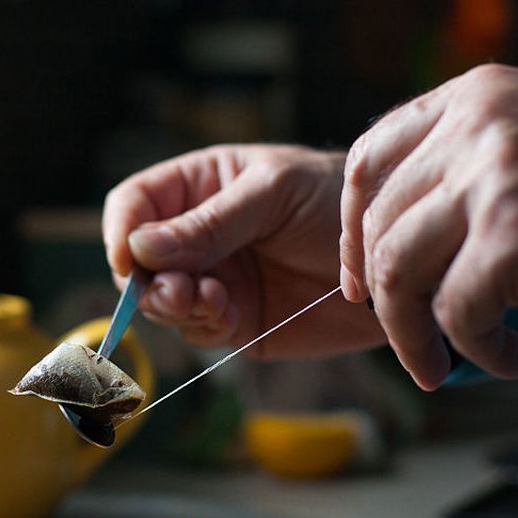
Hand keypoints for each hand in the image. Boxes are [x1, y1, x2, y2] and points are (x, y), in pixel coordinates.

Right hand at [103, 144, 383, 357]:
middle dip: (145, 278)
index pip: (133, 206)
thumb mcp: (273, 194)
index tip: (132, 256)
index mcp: (198, 187)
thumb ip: (210, 222)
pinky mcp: (235, 323)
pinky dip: (200, 324)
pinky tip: (225, 310)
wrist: (395, 258)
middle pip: (136, 262)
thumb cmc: (338, 201)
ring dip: (170, 304)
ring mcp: (213, 281)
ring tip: (203, 297)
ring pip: (160, 301)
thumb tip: (140, 249)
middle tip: (175, 287)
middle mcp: (195, 236)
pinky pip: (196, 330)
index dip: (122, 231)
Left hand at [340, 64, 517, 389]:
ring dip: (415, 335)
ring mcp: (501, 171)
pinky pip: (456, 311)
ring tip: (447, 362)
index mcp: (483, 95)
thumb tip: (384, 257)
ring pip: (400, 269)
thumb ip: (472, 181)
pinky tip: (510, 356)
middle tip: (415, 343)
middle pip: (379, 219)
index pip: (372, 160)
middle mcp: (484, 120)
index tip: (361, 279)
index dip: (355, 229)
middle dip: (385, 298)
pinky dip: (478, 350)